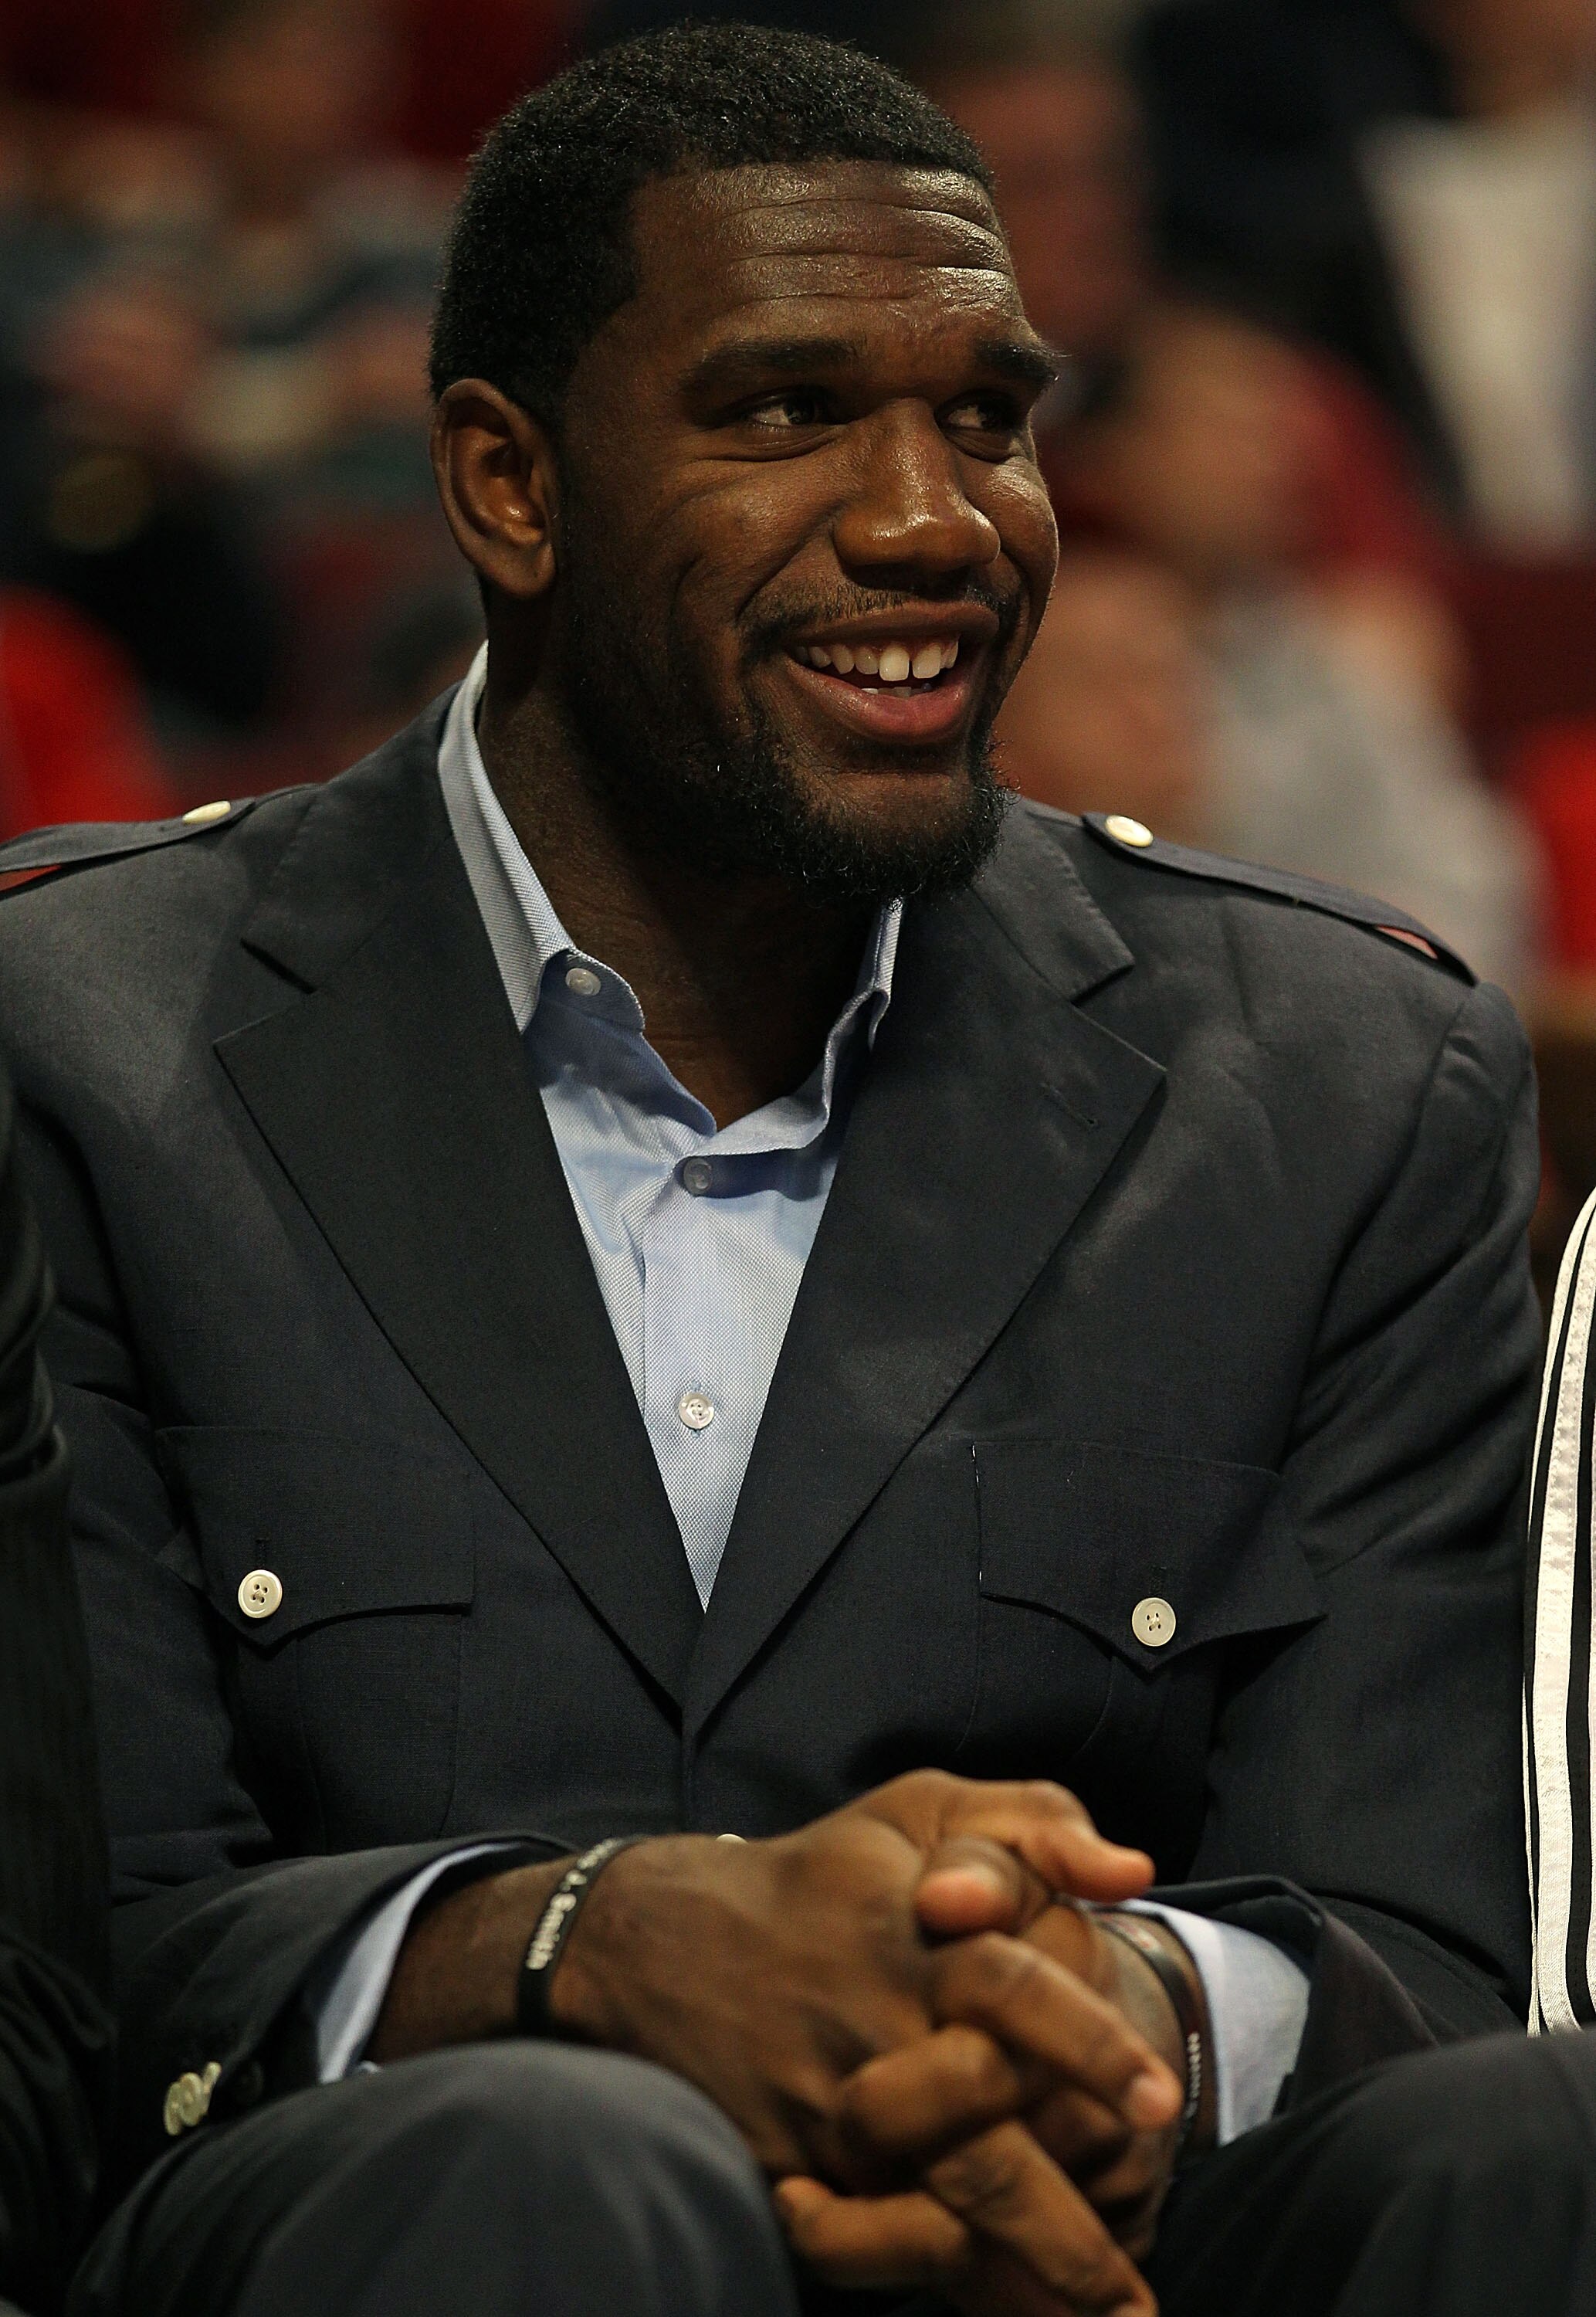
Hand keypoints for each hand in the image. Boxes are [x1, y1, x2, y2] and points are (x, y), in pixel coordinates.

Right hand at [370, 1772, 1181, 2313]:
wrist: (655, 1942)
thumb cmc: (819, 1875)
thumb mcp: (920, 1810)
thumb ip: (1034, 1822)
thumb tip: (1133, 1868)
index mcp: (915, 1937)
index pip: (1019, 1991)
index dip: (1093, 2046)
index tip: (1160, 2101)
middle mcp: (874, 2033)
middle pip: (983, 2149)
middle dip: (1068, 2229)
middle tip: (1140, 2295)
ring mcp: (827, 2114)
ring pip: (935, 2215)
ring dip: (1020, 2278)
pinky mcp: (785, 2169)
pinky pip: (868, 2243)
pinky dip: (928, 2280)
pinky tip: (990, 2302)